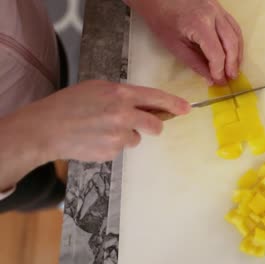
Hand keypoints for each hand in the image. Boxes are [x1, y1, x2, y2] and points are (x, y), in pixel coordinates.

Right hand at [6, 80, 189, 162]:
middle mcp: (123, 114)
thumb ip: (124, 95)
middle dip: (153, 125)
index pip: (156, 98)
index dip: (174, 104)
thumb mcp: (98, 88)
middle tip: (142, 124)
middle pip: (155, 125)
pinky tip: (95, 139)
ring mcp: (118, 136)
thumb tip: (147, 105)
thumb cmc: (70, 104)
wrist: (46, 128)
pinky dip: (112, 145)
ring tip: (102, 129)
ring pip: (136, 138)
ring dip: (126, 135)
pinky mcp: (111, 152)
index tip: (187, 109)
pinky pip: (121, 149)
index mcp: (120, 94)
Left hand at [128, 0, 243, 84]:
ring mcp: (219, 9)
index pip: (217, 53)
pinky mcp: (219, 8)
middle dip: (232, 64)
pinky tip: (233, 53)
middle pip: (231, 43)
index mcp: (200, 24)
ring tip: (234, 69)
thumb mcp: (176, 46)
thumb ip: (195, 63)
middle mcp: (214, 14)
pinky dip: (235, 42)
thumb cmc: (162, 20)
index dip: (219, 70)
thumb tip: (210, 79)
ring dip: (237, 54)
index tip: (219, 82)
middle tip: (230, 79)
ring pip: (236, 34)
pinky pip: (233, 26)